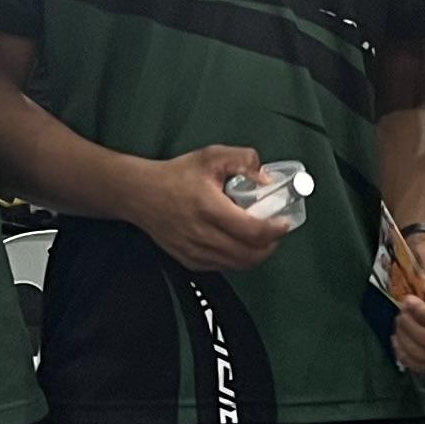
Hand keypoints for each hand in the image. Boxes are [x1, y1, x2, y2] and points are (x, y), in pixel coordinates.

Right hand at [126, 145, 292, 273]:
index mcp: (209, 208)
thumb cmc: (175, 175)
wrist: (140, 194)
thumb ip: (243, 161)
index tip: (284, 223)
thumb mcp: (211, 156)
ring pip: (238, 265)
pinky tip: (239, 244)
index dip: (275, 231)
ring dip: (256, 254)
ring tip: (261, 238)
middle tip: (276, 231)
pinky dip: (237, 259)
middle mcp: (202, 234)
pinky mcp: (190, 261)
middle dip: (270, 245)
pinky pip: (223, 267)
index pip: (253, 231)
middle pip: (250, 254)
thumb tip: (265, 179)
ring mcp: (195, 252)